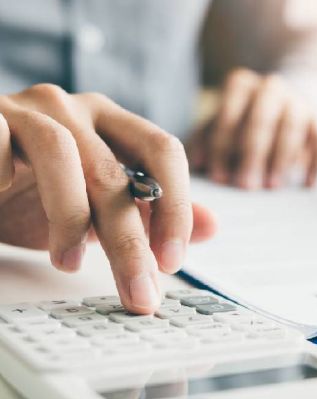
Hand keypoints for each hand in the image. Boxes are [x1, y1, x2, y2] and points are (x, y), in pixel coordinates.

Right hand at [0, 84, 215, 312]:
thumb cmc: (35, 190)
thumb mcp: (100, 206)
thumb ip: (153, 213)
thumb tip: (213, 225)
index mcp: (112, 121)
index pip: (164, 151)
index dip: (175, 206)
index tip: (172, 261)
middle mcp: (74, 108)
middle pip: (115, 169)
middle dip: (130, 240)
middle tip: (139, 290)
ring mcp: (26, 109)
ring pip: (61, 153)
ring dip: (69, 218)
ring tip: (67, 262)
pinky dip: (3, 178)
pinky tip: (4, 199)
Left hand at [187, 68, 316, 188]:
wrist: (281, 103)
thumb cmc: (241, 120)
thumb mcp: (219, 124)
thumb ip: (205, 140)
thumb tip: (197, 163)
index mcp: (241, 85)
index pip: (229, 113)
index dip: (222, 147)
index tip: (219, 178)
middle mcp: (271, 88)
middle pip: (262, 120)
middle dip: (253, 155)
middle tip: (246, 186)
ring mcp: (298, 102)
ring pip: (292, 128)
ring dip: (282, 158)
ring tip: (272, 186)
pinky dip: (314, 163)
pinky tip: (306, 185)